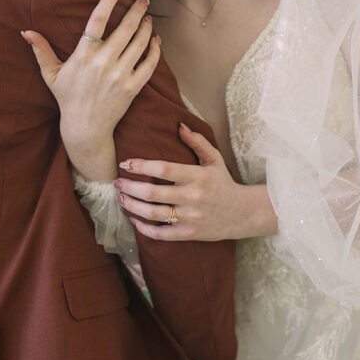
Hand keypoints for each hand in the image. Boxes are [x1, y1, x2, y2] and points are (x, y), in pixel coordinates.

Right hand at [21, 0, 160, 180]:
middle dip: (137, 9)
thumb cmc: (67, 98)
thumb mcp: (51, 74)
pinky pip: (149, 63)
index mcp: (83, 55)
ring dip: (146, 27)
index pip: (97, 19)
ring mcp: (120, 75)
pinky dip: (155, 49)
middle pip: (125, 28)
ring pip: (140, 43)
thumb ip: (41, 50)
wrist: (85, 129)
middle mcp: (103, 63)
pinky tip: (155, 39)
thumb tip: (25, 31)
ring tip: (148, 17)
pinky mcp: (133, 87)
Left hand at [114, 123, 277, 240]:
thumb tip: (179, 125)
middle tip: (117, 181)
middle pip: (152, 193)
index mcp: (197, 176)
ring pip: (152, 214)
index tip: (125, 162)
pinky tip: (133, 219)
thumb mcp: (214, 159)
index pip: (164, 169)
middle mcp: (192, 197)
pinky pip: (160, 234)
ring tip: (121, 197)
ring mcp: (190, 218)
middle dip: (130, 186)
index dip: (141, 165)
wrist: (242, 213)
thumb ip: (197, 142)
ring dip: (132, 206)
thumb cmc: (223, 183)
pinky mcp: (189, 234)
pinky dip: (143, 228)